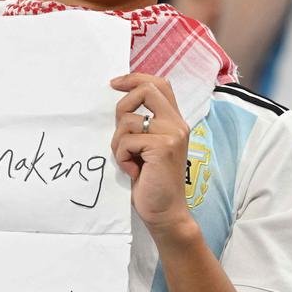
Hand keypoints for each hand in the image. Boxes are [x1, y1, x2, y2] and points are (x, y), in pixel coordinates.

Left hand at [109, 73, 197, 239]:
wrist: (165, 212)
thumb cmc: (150, 181)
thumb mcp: (146, 147)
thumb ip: (141, 125)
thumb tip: (117, 102)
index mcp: (174, 120)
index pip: (159, 84)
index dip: (135, 78)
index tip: (114, 84)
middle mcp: (177, 123)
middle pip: (146, 90)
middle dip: (121, 106)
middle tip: (119, 133)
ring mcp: (172, 134)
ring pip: (128, 120)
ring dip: (118, 143)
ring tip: (129, 161)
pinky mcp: (163, 147)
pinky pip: (126, 141)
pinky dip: (122, 158)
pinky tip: (134, 172)